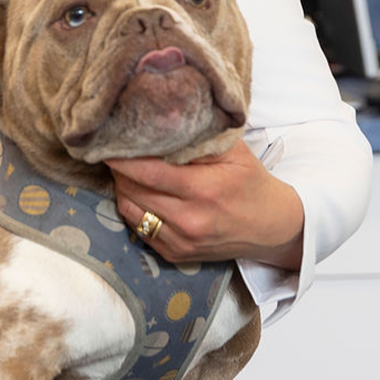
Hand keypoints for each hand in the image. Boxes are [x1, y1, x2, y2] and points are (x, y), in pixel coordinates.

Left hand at [106, 139, 303, 271]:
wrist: (272, 227)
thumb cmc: (251, 183)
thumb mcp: (234, 152)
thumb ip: (199, 139)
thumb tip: (160, 124)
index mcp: (204, 190)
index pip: (149, 173)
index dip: (123, 158)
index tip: (108, 142)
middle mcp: (190, 220)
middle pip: (134, 191)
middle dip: (119, 169)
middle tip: (114, 151)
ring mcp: (181, 241)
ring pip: (130, 210)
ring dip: (121, 188)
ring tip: (123, 170)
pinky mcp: (175, 255)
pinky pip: (138, 228)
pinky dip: (132, 208)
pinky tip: (137, 192)